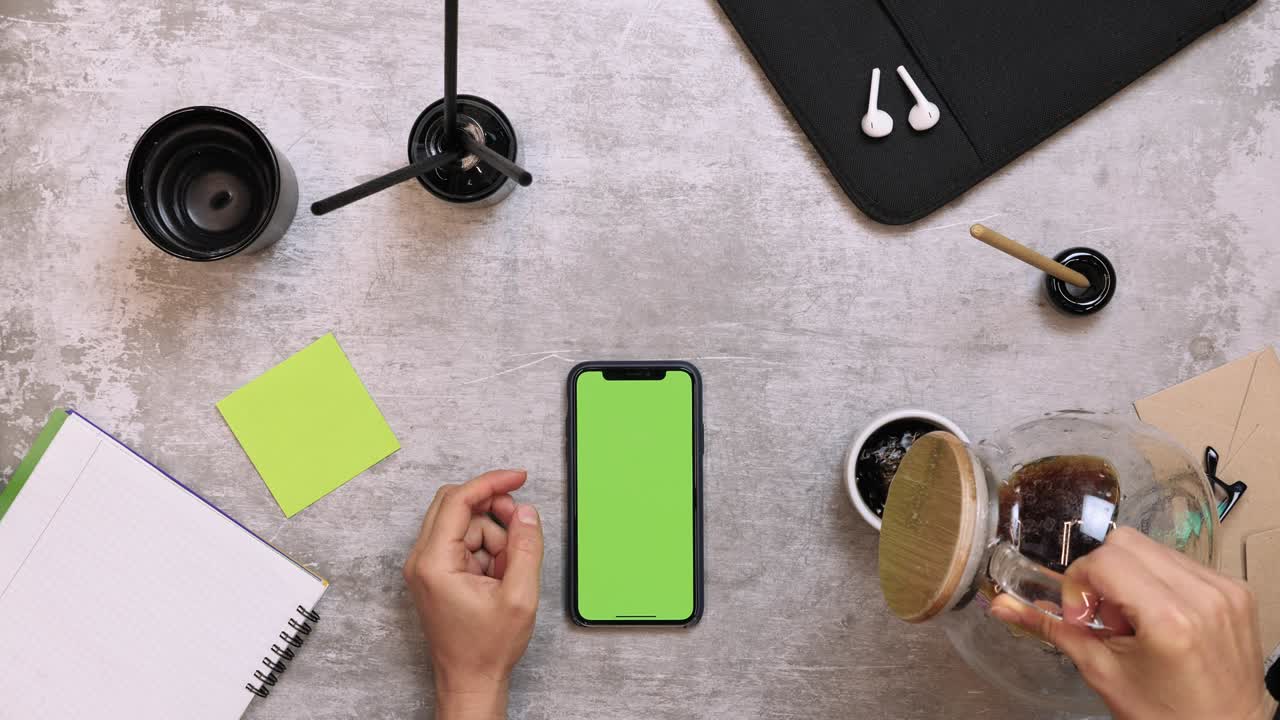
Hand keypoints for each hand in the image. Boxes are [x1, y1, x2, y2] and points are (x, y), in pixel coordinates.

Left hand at [403, 469, 543, 719]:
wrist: (470, 681)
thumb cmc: (487, 649)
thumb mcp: (520, 596)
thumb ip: (526, 547)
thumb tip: (526, 512)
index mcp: (434, 563)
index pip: (458, 501)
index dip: (491, 483)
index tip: (519, 478)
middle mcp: (422, 560)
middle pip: (456, 506)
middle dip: (493, 511)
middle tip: (521, 527)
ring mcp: (426, 567)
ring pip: (464, 524)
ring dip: (493, 538)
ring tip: (508, 573)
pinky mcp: (435, 573)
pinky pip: (463, 542)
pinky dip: (487, 551)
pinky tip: (498, 577)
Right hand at [991, 527, 1277, 719]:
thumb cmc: (1166, 715)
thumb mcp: (1102, 673)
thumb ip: (1052, 629)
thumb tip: (1001, 604)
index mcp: (1170, 618)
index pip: (1104, 561)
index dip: (1079, 584)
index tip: (1082, 618)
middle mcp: (1203, 595)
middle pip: (1126, 543)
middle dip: (1102, 575)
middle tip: (1104, 617)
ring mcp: (1224, 589)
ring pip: (1152, 548)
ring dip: (1130, 577)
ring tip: (1134, 622)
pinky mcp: (1235, 589)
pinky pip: (1180, 562)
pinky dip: (1158, 582)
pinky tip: (1158, 618)